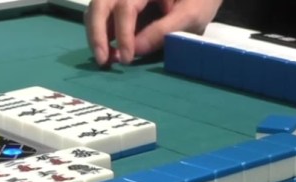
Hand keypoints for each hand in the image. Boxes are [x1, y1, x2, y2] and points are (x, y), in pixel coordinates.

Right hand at [84, 0, 222, 66]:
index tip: (126, 58)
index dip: (123, 33)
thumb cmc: (199, 0)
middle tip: (102, 61)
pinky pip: (102, 13)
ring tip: (104, 59)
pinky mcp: (121, 2)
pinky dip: (101, 32)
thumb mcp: (190, 15)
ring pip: (96, 8)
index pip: (125, 6)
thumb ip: (164, 30)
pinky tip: (110, 51)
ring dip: (96, 34)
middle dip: (97, 33)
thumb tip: (136, 50)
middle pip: (100, 3)